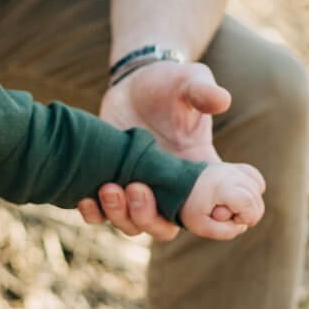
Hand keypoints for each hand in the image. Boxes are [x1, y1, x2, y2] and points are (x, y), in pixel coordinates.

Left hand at [76, 60, 231, 241]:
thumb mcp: (189, 81)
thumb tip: (222, 100)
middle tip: (136, 187)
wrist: (133, 81)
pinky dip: (94, 214)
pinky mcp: (112, 181)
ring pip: (133, 224)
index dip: (210, 224)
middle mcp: (168, 188)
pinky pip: (102, 214)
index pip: (209, 212)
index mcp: (197, 172)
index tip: (199, 210)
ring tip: (108, 187)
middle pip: (165, 227)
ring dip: (120, 215)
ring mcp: (138, 187)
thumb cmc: (169, 82)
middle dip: (149, 218)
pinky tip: (86, 198)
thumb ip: (204, 92)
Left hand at [179, 161, 265, 239]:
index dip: (246, 217)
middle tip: (221, 211)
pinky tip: (237, 196)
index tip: (229, 218)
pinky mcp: (238, 168)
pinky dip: (252, 191)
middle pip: (257, 201)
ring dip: (248, 203)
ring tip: (226, 203)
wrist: (178, 182)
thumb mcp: (202, 226)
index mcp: (222, 187)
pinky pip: (257, 181)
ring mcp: (235, 169)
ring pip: (259, 189)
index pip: (250, 205)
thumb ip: (226, 232)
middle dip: (245, 213)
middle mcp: (231, 174)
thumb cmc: (188, 206)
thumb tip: (243, 224)